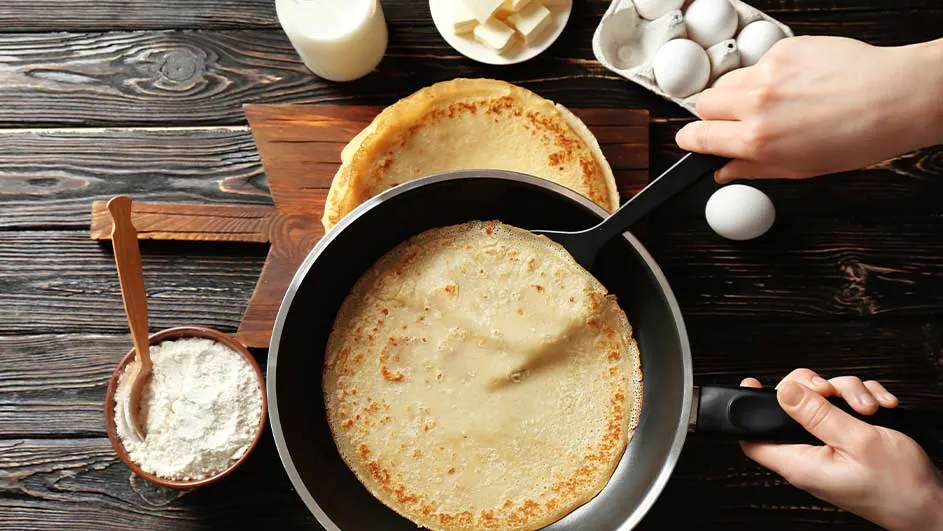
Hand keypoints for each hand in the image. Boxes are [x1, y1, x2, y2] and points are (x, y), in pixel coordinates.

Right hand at [676, 36, 942, 182]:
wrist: (896, 97)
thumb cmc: (857, 137)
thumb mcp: (800, 169)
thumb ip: (753, 169)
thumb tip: (723, 171)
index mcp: (756, 142)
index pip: (696, 136)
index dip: (691, 140)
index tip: (693, 140)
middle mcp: (755, 105)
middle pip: (703, 104)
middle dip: (713, 115)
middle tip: (736, 122)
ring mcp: (767, 73)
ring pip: (727, 81)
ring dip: (737, 93)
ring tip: (770, 102)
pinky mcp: (783, 49)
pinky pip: (758, 63)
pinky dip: (769, 74)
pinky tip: (797, 84)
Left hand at [740, 369, 942, 530]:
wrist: (934, 503)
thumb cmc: (899, 485)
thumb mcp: (857, 441)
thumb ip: (817, 415)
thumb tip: (784, 391)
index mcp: (800, 463)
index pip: (754, 438)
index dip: (750, 409)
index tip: (754, 384)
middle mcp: (810, 456)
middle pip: (791, 407)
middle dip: (815, 388)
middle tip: (833, 391)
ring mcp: (829, 449)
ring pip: (822, 402)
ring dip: (848, 393)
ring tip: (870, 407)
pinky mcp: (848, 444)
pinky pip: (845, 410)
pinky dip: (862, 401)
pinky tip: (881, 409)